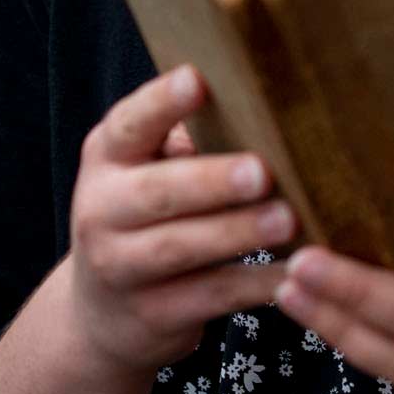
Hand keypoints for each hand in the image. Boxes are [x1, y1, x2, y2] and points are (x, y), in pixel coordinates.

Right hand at [60, 64, 296, 374]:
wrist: (102, 314)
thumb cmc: (148, 217)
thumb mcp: (149, 171)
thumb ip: (192, 141)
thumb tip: (271, 103)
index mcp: (108, 159)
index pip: (129, 125)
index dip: (161, 103)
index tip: (197, 79)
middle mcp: (101, 210)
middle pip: (157, 192)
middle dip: (211, 181)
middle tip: (262, 171)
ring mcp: (120, 268)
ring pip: (180, 247)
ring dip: (237, 233)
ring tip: (287, 220)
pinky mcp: (151, 314)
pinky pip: (209, 296)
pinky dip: (253, 284)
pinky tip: (292, 274)